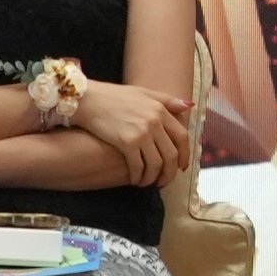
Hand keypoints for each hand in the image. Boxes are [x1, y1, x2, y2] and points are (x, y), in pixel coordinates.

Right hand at [75, 81, 194, 186]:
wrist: (87, 99)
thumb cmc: (113, 96)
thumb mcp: (143, 92)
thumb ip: (167, 101)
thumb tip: (189, 106)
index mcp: (161, 110)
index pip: (182, 137)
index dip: (185, 155)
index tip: (181, 167)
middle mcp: (155, 122)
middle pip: (171, 154)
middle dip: (169, 173)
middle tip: (163, 182)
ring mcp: (142, 132)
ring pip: (156, 163)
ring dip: (153, 178)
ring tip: (147, 183)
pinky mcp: (126, 142)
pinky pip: (138, 166)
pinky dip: (138, 176)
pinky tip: (134, 180)